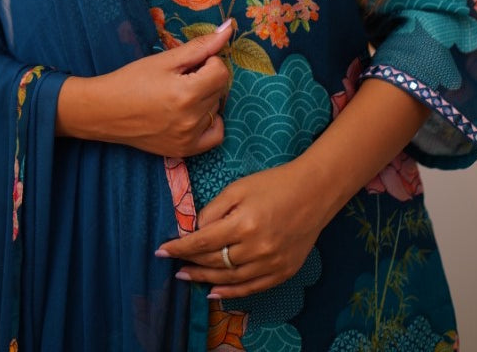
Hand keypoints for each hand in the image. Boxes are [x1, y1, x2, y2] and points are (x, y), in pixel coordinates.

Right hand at [56, 21, 232, 156]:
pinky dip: (211, 121)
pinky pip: (215, 135)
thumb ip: (200, 46)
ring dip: (206, 97)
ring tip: (181, 93)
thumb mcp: (164, 59)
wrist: (105, 111)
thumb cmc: (131, 80)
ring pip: (216, 108)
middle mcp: (191, 119)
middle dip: (207, 77)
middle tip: (183, 76)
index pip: (221, 71)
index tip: (191, 62)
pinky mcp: (184, 150)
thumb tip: (229, 28)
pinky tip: (195, 113)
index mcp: (187, 93)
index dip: (209, 61)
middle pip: (220, 89)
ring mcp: (189, 138)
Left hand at [156, 162, 324, 298]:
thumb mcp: (239, 187)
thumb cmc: (274, 184)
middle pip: (214, 262)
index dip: (179, 247)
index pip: (202, 242)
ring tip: (186, 277)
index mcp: (243, 224)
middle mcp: (256, 249)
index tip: (161, 251)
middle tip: (173, 264)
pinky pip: (251, 289)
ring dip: (204, 280)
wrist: (314, 192)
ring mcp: (270, 264)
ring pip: (229, 279)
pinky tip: (214, 292)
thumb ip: (215, 209)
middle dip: (190, 263)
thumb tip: (195, 230)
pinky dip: (231, 293)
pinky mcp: (282, 273)